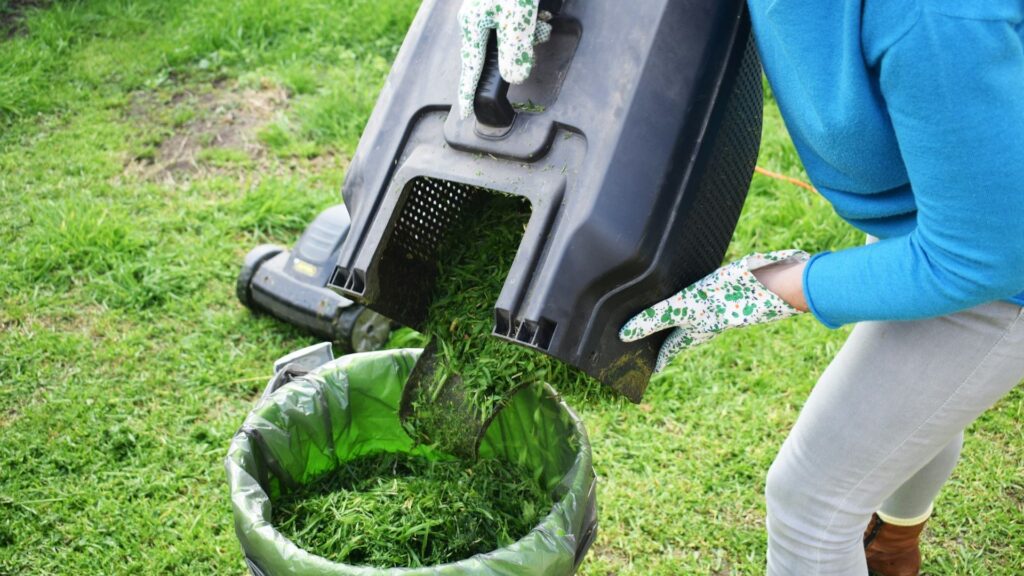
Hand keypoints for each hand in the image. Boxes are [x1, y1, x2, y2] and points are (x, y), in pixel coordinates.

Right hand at [457, 0, 552, 118]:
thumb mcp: (517, 16)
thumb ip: (515, 49)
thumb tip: (514, 77)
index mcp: (473, 24)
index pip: (471, 66)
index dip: (469, 91)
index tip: (466, 112)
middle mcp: (477, 17)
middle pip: (496, 51)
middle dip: (520, 52)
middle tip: (536, 45)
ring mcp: (488, 8)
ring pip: (510, 35)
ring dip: (530, 34)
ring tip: (544, 26)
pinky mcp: (503, 2)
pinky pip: (515, 21)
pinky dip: (530, 21)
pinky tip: (542, 14)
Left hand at [620, 251, 809, 371]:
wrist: (773, 285)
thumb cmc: (728, 298)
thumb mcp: (684, 307)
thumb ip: (654, 318)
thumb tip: (624, 334)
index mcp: (695, 331)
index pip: (671, 349)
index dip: (659, 358)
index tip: (652, 369)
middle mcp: (707, 324)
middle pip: (682, 335)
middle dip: (668, 339)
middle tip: (655, 343)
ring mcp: (720, 310)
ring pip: (695, 320)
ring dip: (683, 321)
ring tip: (673, 319)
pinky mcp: (731, 294)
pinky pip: (708, 302)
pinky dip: (698, 302)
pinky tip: (700, 292)